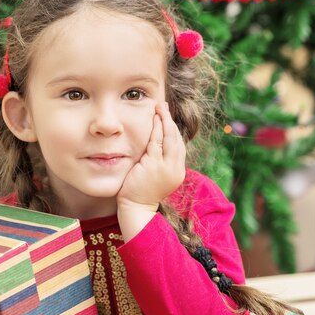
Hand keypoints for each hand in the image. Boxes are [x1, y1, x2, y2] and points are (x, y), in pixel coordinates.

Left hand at [117, 102, 185, 239]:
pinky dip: (157, 129)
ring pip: (169, 138)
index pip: (179, 145)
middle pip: (177, 139)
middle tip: (164, 106)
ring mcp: (167, 167)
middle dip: (170, 120)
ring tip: (160, 107)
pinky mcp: (155, 166)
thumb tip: (155, 143)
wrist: (136, 208)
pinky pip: (157, 142)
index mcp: (178, 171)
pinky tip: (154, 119)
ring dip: (165, 120)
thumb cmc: (141, 192)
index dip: (173, 129)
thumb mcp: (154, 174)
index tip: (167, 117)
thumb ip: (158, 160)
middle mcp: (176, 169)